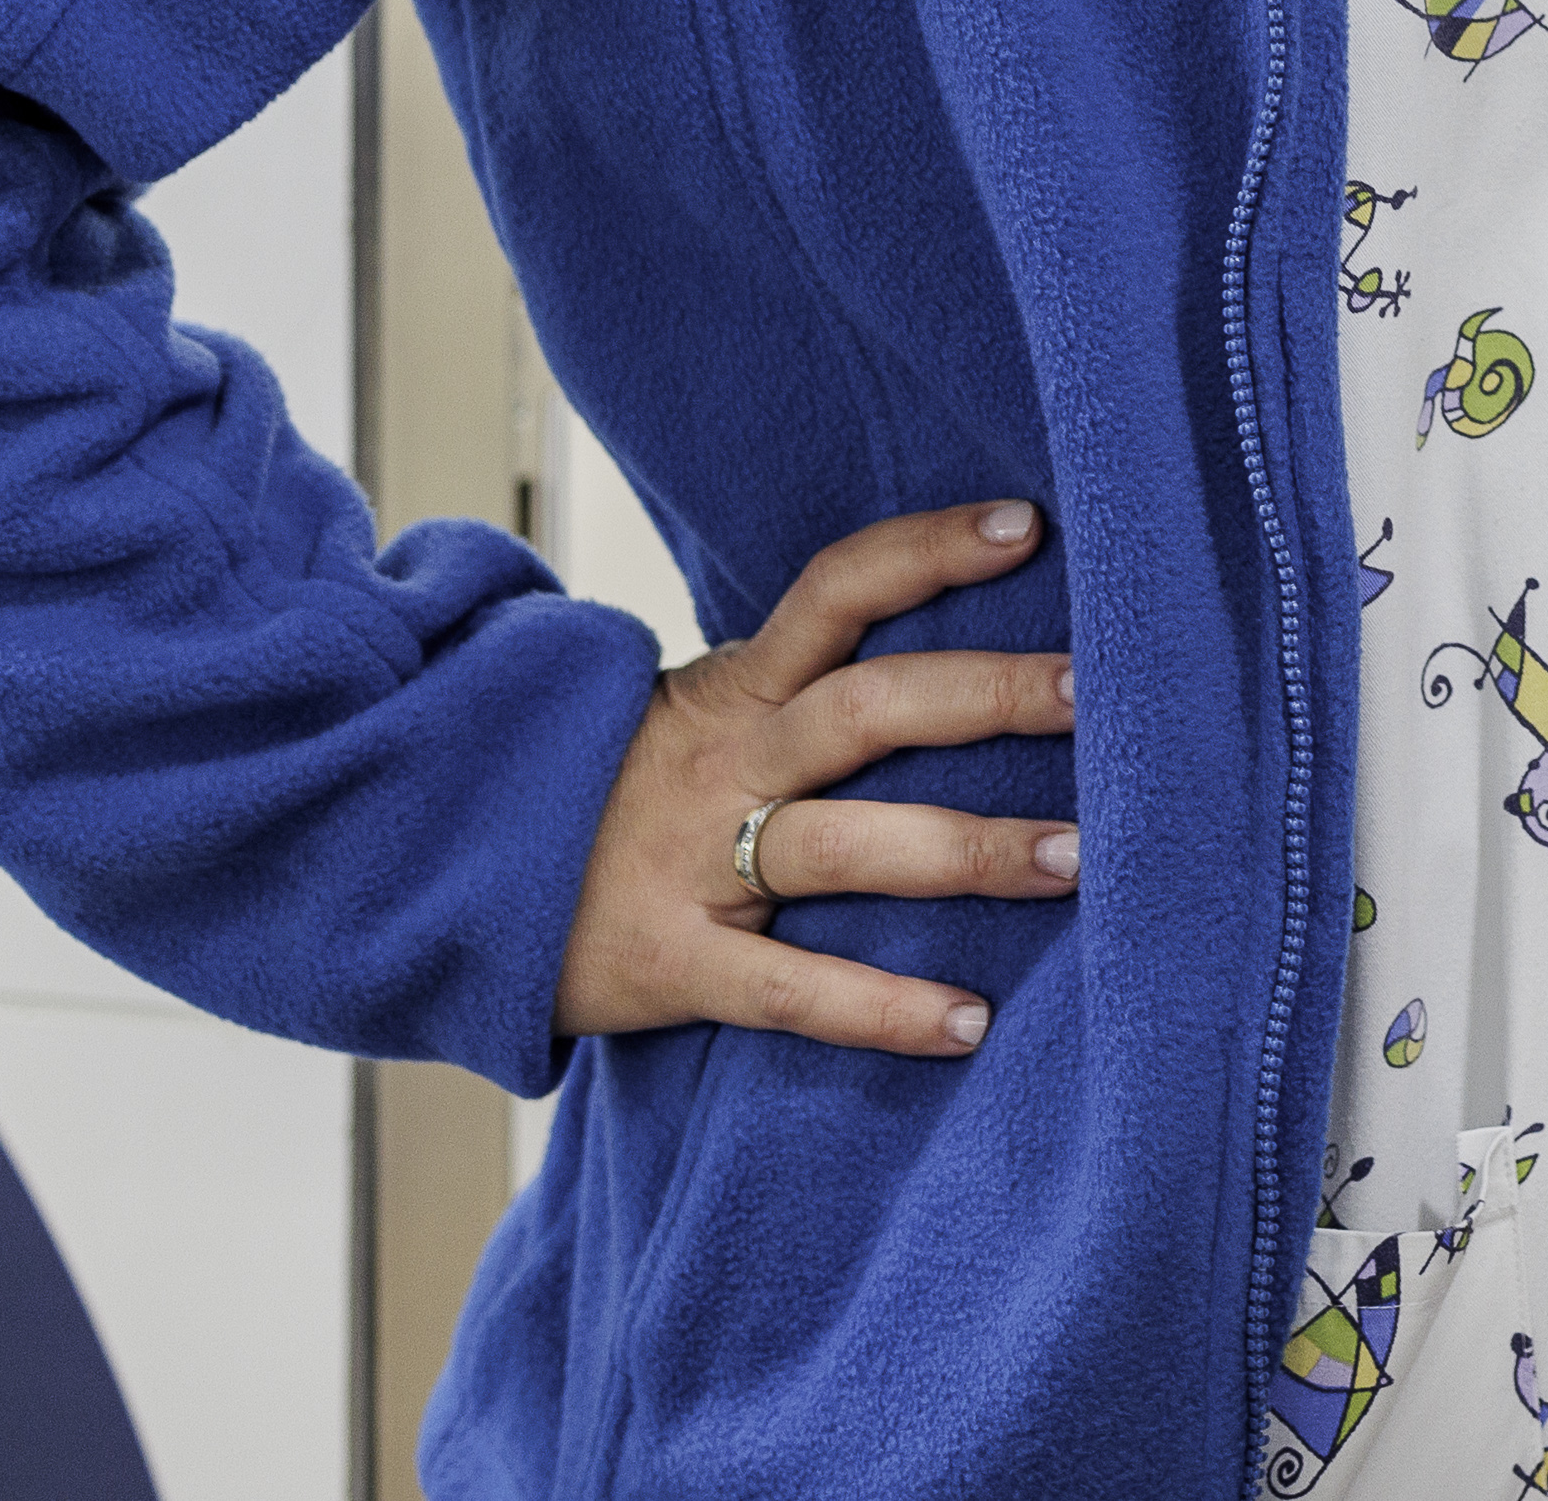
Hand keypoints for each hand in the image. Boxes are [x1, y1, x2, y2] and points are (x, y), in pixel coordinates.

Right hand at [553, 496, 1080, 1056]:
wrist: (445, 882)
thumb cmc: (618, 796)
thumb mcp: (697, 716)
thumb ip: (803, 688)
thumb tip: (965, 657)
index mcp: (736, 689)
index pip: (836, 589)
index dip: (926, 550)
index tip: (1028, 524)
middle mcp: (727, 761)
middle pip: (868, 707)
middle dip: (988, 695)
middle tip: (1102, 691)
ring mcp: (697, 862)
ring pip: (847, 842)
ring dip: (969, 850)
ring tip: (1081, 859)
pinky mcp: (672, 963)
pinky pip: (789, 990)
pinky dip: (881, 1008)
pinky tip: (971, 1023)